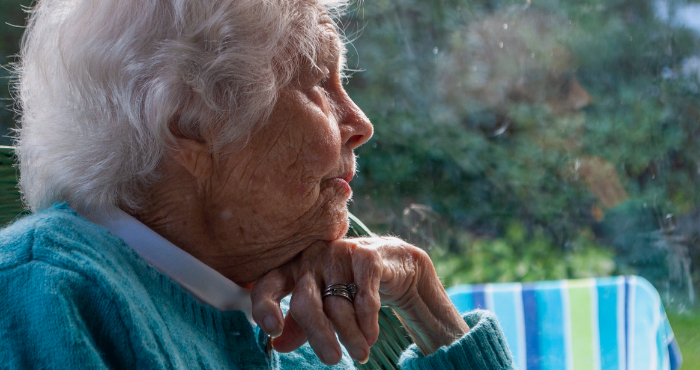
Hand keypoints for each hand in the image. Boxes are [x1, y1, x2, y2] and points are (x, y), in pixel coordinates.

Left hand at [251, 237, 469, 364]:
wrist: (391, 264)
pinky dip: (367, 320)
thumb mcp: (320, 305)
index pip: (268, 285)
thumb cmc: (346, 286)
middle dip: (319, 333)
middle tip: (332, 359)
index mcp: (292, 269)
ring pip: (339, 304)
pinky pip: (364, 296)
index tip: (272, 331)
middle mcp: (311, 259)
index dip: (265, 306)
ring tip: (360, 353)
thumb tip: (277, 345)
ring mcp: (338, 254)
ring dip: (350, 334)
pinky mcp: (366, 255)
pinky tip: (371, 335)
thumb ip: (299, 325)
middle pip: (306, 301)